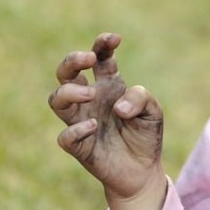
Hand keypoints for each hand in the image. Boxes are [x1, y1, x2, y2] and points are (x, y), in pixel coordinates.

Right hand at [48, 33, 166, 209]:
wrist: (142, 170)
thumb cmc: (145, 135)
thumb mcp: (153, 111)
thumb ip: (140, 98)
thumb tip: (117, 107)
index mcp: (109, 85)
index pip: (99, 57)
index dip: (102, 44)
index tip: (115, 39)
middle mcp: (91, 99)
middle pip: (67, 72)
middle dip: (72, 60)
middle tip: (88, 59)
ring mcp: (81, 120)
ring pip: (56, 99)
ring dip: (70, 91)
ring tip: (91, 94)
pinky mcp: (79, 146)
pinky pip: (65, 136)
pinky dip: (76, 129)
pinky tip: (93, 126)